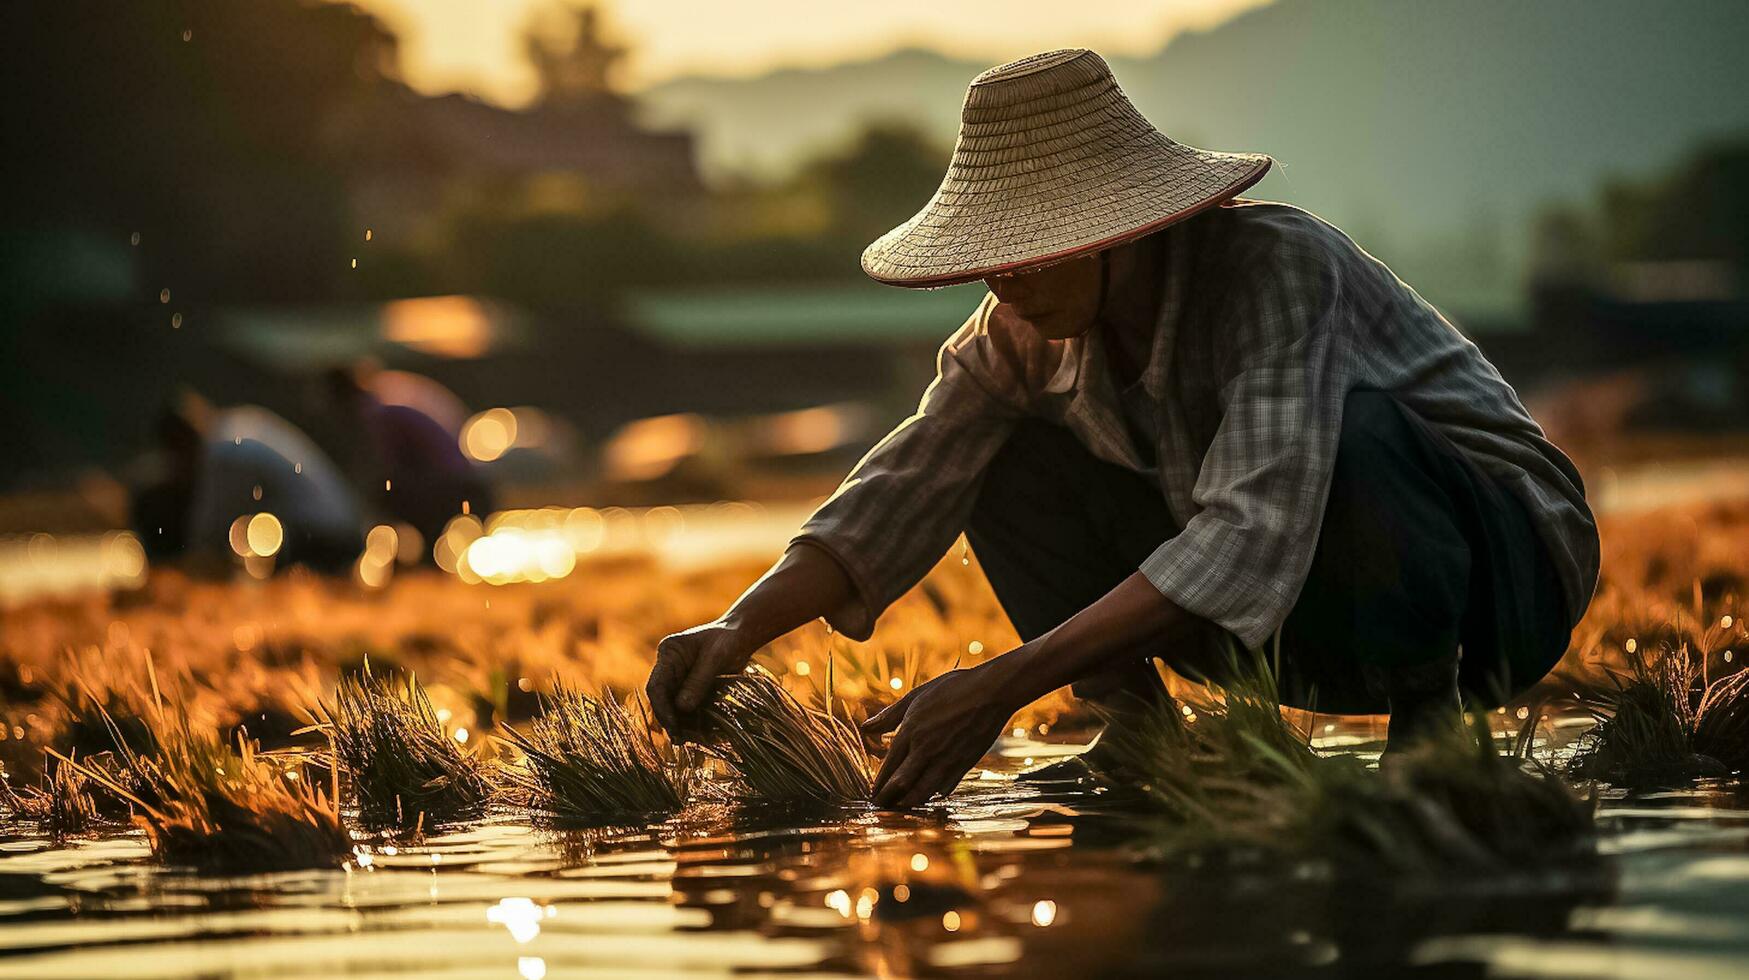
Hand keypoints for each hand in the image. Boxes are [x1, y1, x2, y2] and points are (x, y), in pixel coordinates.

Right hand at [646, 622, 752, 734]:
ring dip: (683, 725)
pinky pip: (688, 710)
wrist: (742, 636)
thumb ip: (699, 681)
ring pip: (674, 708)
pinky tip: (704, 735)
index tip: (674, 727)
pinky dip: (695, 723)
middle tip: (681, 740)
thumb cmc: (729, 640)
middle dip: (671, 721)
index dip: (662, 708)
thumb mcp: (716, 658)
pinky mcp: (691, 690)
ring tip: (694, 741)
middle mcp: (669, 668)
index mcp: (669, 653)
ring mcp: (679, 680)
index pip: (656, 685)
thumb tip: (682, 708)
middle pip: (663, 700)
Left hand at [860, 666, 1016, 808]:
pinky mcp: (964, 765)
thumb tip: (865, 728)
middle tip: (880, 807)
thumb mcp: (916, 696)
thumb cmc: (953, 688)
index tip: (872, 794)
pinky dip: (935, 793)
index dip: (878, 785)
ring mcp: (946, 760)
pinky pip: (945, 787)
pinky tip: (931, 793)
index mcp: (911, 732)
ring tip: (901, 806)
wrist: (991, 692)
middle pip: (901, 785)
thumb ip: (889, 715)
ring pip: (922, 792)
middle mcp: (926, 750)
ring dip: (908, 802)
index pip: (888, 767)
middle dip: (888, 799)